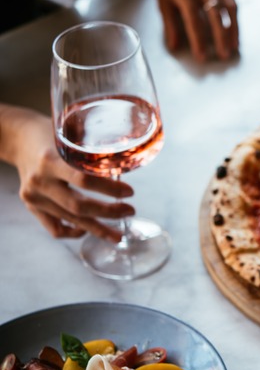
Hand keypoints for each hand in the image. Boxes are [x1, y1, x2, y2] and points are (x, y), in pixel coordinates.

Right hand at [0, 105, 134, 241]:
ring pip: (70, 220)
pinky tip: (88, 229)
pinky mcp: (31, 206)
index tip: (130, 192)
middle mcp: (40, 182)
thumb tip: (125, 167)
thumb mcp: (70, 137)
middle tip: (130, 211)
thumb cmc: (49, 135)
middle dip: (109, 213)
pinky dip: (74, 232)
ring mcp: (33, 197)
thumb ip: (90, 153)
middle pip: (79, 206)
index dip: (110, 190)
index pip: (84, 181)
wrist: (19, 139)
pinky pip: (54, 228)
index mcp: (50, 160)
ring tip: (117, 234)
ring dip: (97, 229)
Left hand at [154, 0, 238, 61]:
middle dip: (220, 38)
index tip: (202, 56)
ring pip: (229, 9)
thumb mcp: (164, 2)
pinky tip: (234, 34)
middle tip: (223, 55)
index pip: (194, 21)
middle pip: (215, 16)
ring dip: (233, 30)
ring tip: (233, 47)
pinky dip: (235, 20)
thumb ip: (170, 24)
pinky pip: (232, 3)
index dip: (198, 41)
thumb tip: (174, 46)